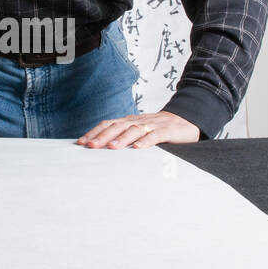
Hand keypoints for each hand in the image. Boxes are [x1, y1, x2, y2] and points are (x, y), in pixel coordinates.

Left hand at [76, 111, 199, 149]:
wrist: (186, 120)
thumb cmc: (159, 129)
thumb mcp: (139, 131)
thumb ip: (124, 137)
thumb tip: (102, 148)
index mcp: (130, 121)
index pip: (109, 124)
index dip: (95, 132)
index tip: (81, 142)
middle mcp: (139, 121)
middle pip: (118, 126)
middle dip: (103, 136)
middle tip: (90, 146)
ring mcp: (153, 125)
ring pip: (134, 130)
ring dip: (122, 139)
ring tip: (111, 147)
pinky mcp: (168, 130)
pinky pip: (156, 135)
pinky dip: (146, 141)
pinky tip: (138, 148)